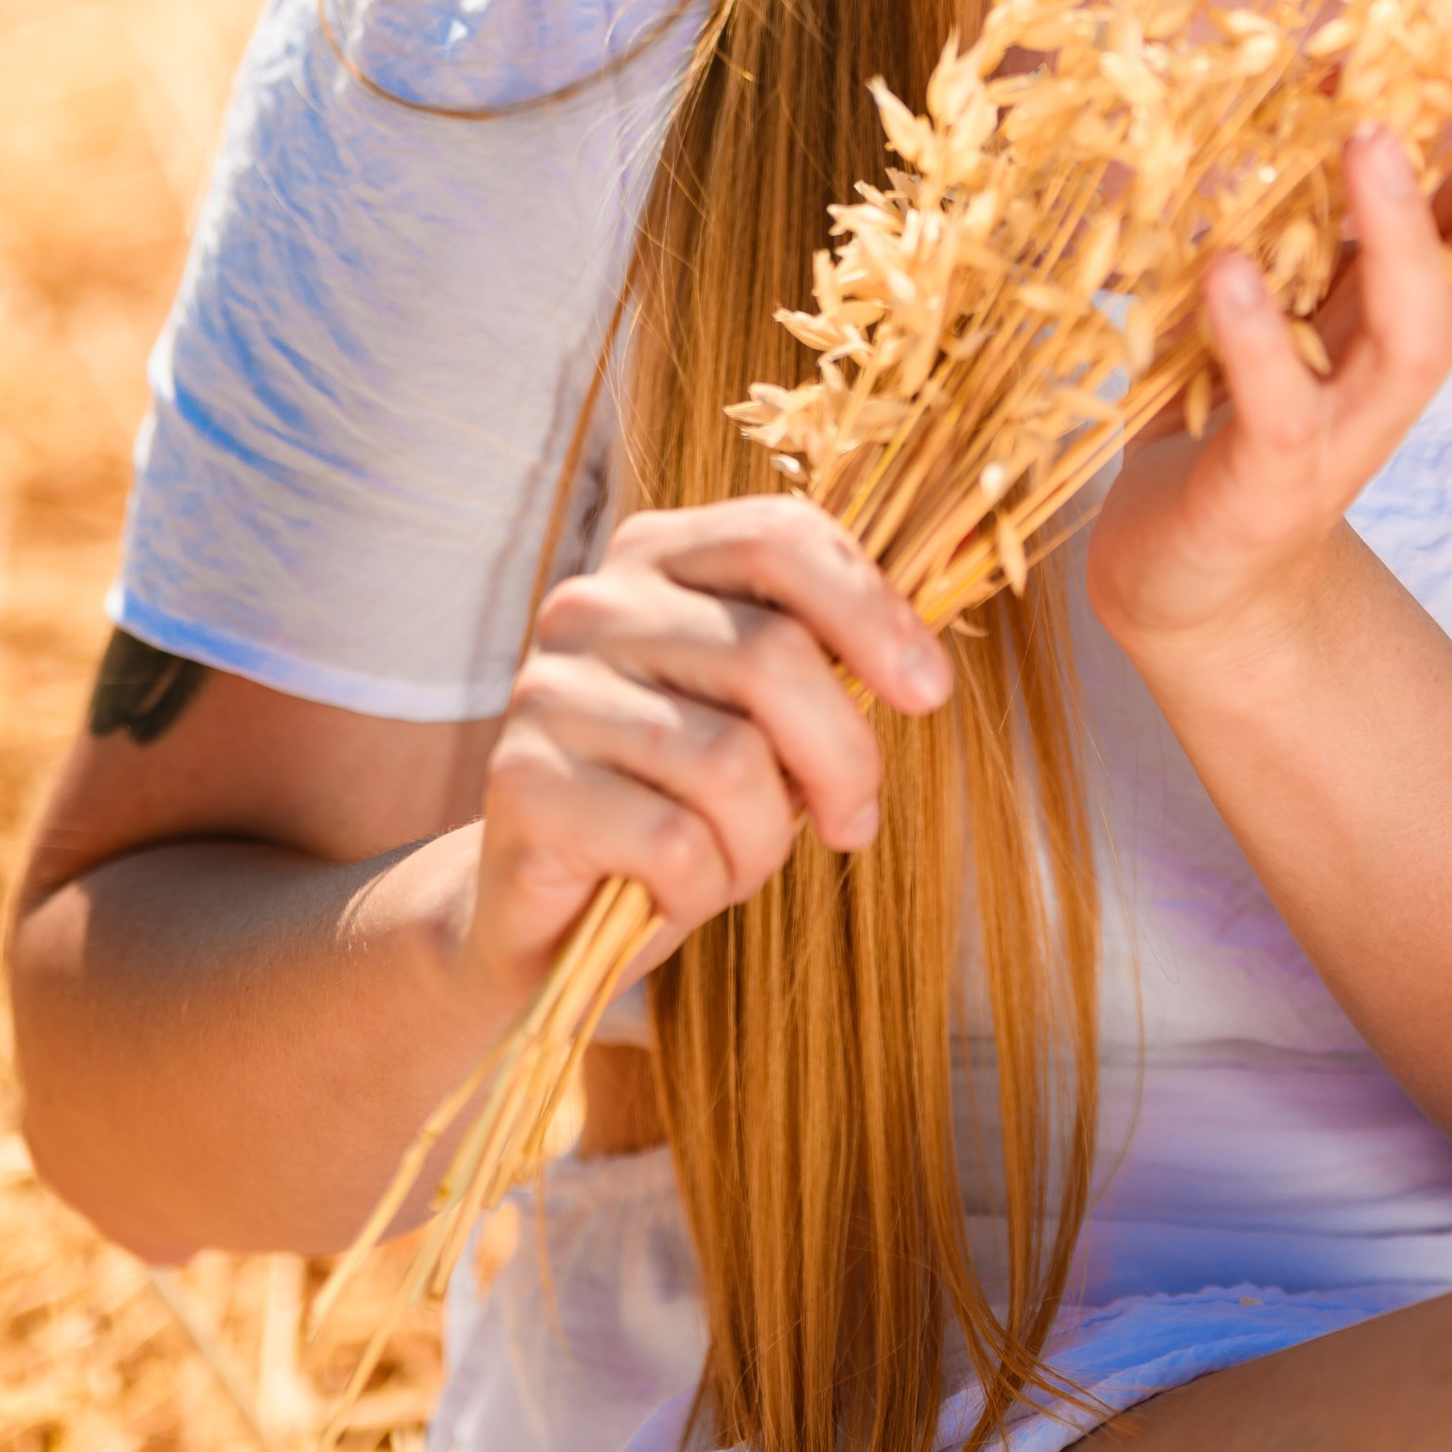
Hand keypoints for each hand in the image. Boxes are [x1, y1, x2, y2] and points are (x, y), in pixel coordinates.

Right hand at [461, 500, 953, 1008]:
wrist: (543, 913)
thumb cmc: (676, 803)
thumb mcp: (760, 722)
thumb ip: (817, 670)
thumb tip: (919, 670)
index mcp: (656, 556)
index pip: (779, 537)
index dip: (871, 610)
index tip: (929, 692)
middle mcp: (593, 604)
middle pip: (771, 654)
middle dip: (842, 756)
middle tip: (852, 822)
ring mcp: (550, 689)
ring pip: (730, 761)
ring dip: (763, 843)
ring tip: (738, 863)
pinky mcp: (521, 781)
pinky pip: (673, 842)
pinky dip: (704, 886)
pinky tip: (677, 891)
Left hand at [1086, 0, 1451, 671]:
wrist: (1195, 574)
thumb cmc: (1246, 398)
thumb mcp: (1295, 275)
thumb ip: (1326, 187)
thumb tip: (1337, 51)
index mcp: (1424, 301)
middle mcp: (1410, 362)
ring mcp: (1350, 426)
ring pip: (1414, 333)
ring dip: (1400, 231)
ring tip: (1370, 135)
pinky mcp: (1273, 479)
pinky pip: (1279, 407)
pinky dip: (1257, 339)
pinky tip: (1226, 271)